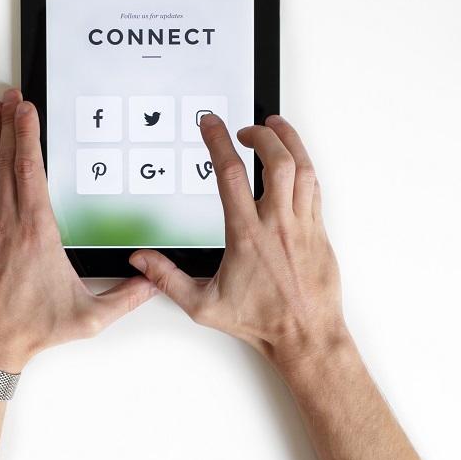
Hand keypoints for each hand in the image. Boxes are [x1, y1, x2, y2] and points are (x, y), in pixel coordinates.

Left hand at [0, 89, 156, 371]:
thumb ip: (125, 298)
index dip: (28, 135)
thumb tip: (153, 281)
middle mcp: (8, 223)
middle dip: (9, 124)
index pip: (31, 171)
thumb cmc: (31, 328)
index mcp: (37, 232)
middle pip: (8, 160)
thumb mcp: (88, 318)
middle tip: (9, 96)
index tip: (27, 110)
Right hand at [130, 114, 344, 364]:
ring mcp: (302, 224)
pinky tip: (295, 161)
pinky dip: (304, 166)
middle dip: (261, 134)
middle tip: (246, 129)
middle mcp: (276, 223)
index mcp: (246, 234)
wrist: (305, 336)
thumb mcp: (203, 304)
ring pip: (302, 168)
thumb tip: (141, 260)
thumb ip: (168, 279)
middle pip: (275, 160)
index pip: (230, 174)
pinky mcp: (319, 231)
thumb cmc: (260, 321)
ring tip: (275, 127)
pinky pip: (315, 187)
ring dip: (289, 141)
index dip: (218, 142)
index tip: (210, 124)